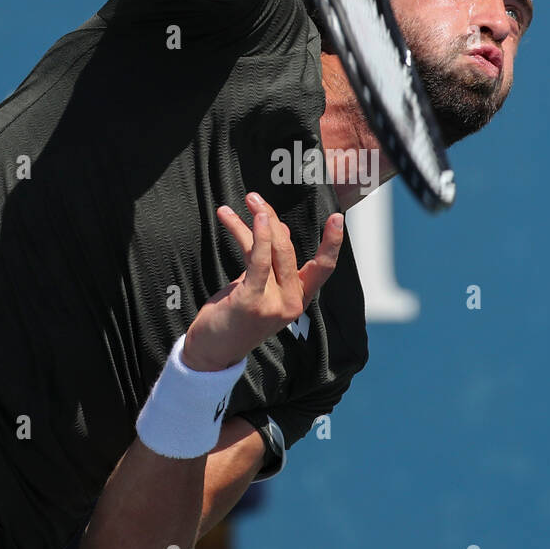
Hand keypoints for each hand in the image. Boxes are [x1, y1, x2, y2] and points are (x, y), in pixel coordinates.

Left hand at [181, 192, 344, 371]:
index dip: (332, 243)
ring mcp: (274, 304)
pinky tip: (254, 218)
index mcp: (298, 299)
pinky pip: (259, 261)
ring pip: (273, 251)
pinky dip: (258, 236)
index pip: (323, 269)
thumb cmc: (234, 317)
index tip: (337, 217)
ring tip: (248, 200)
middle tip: (254, 197)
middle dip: (271, 218)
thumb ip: (271, 261)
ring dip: (260, 220)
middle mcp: (292, 303)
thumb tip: (278, 226)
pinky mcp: (253, 301)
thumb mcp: (258, 286)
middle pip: (288, 249)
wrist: (212, 351)